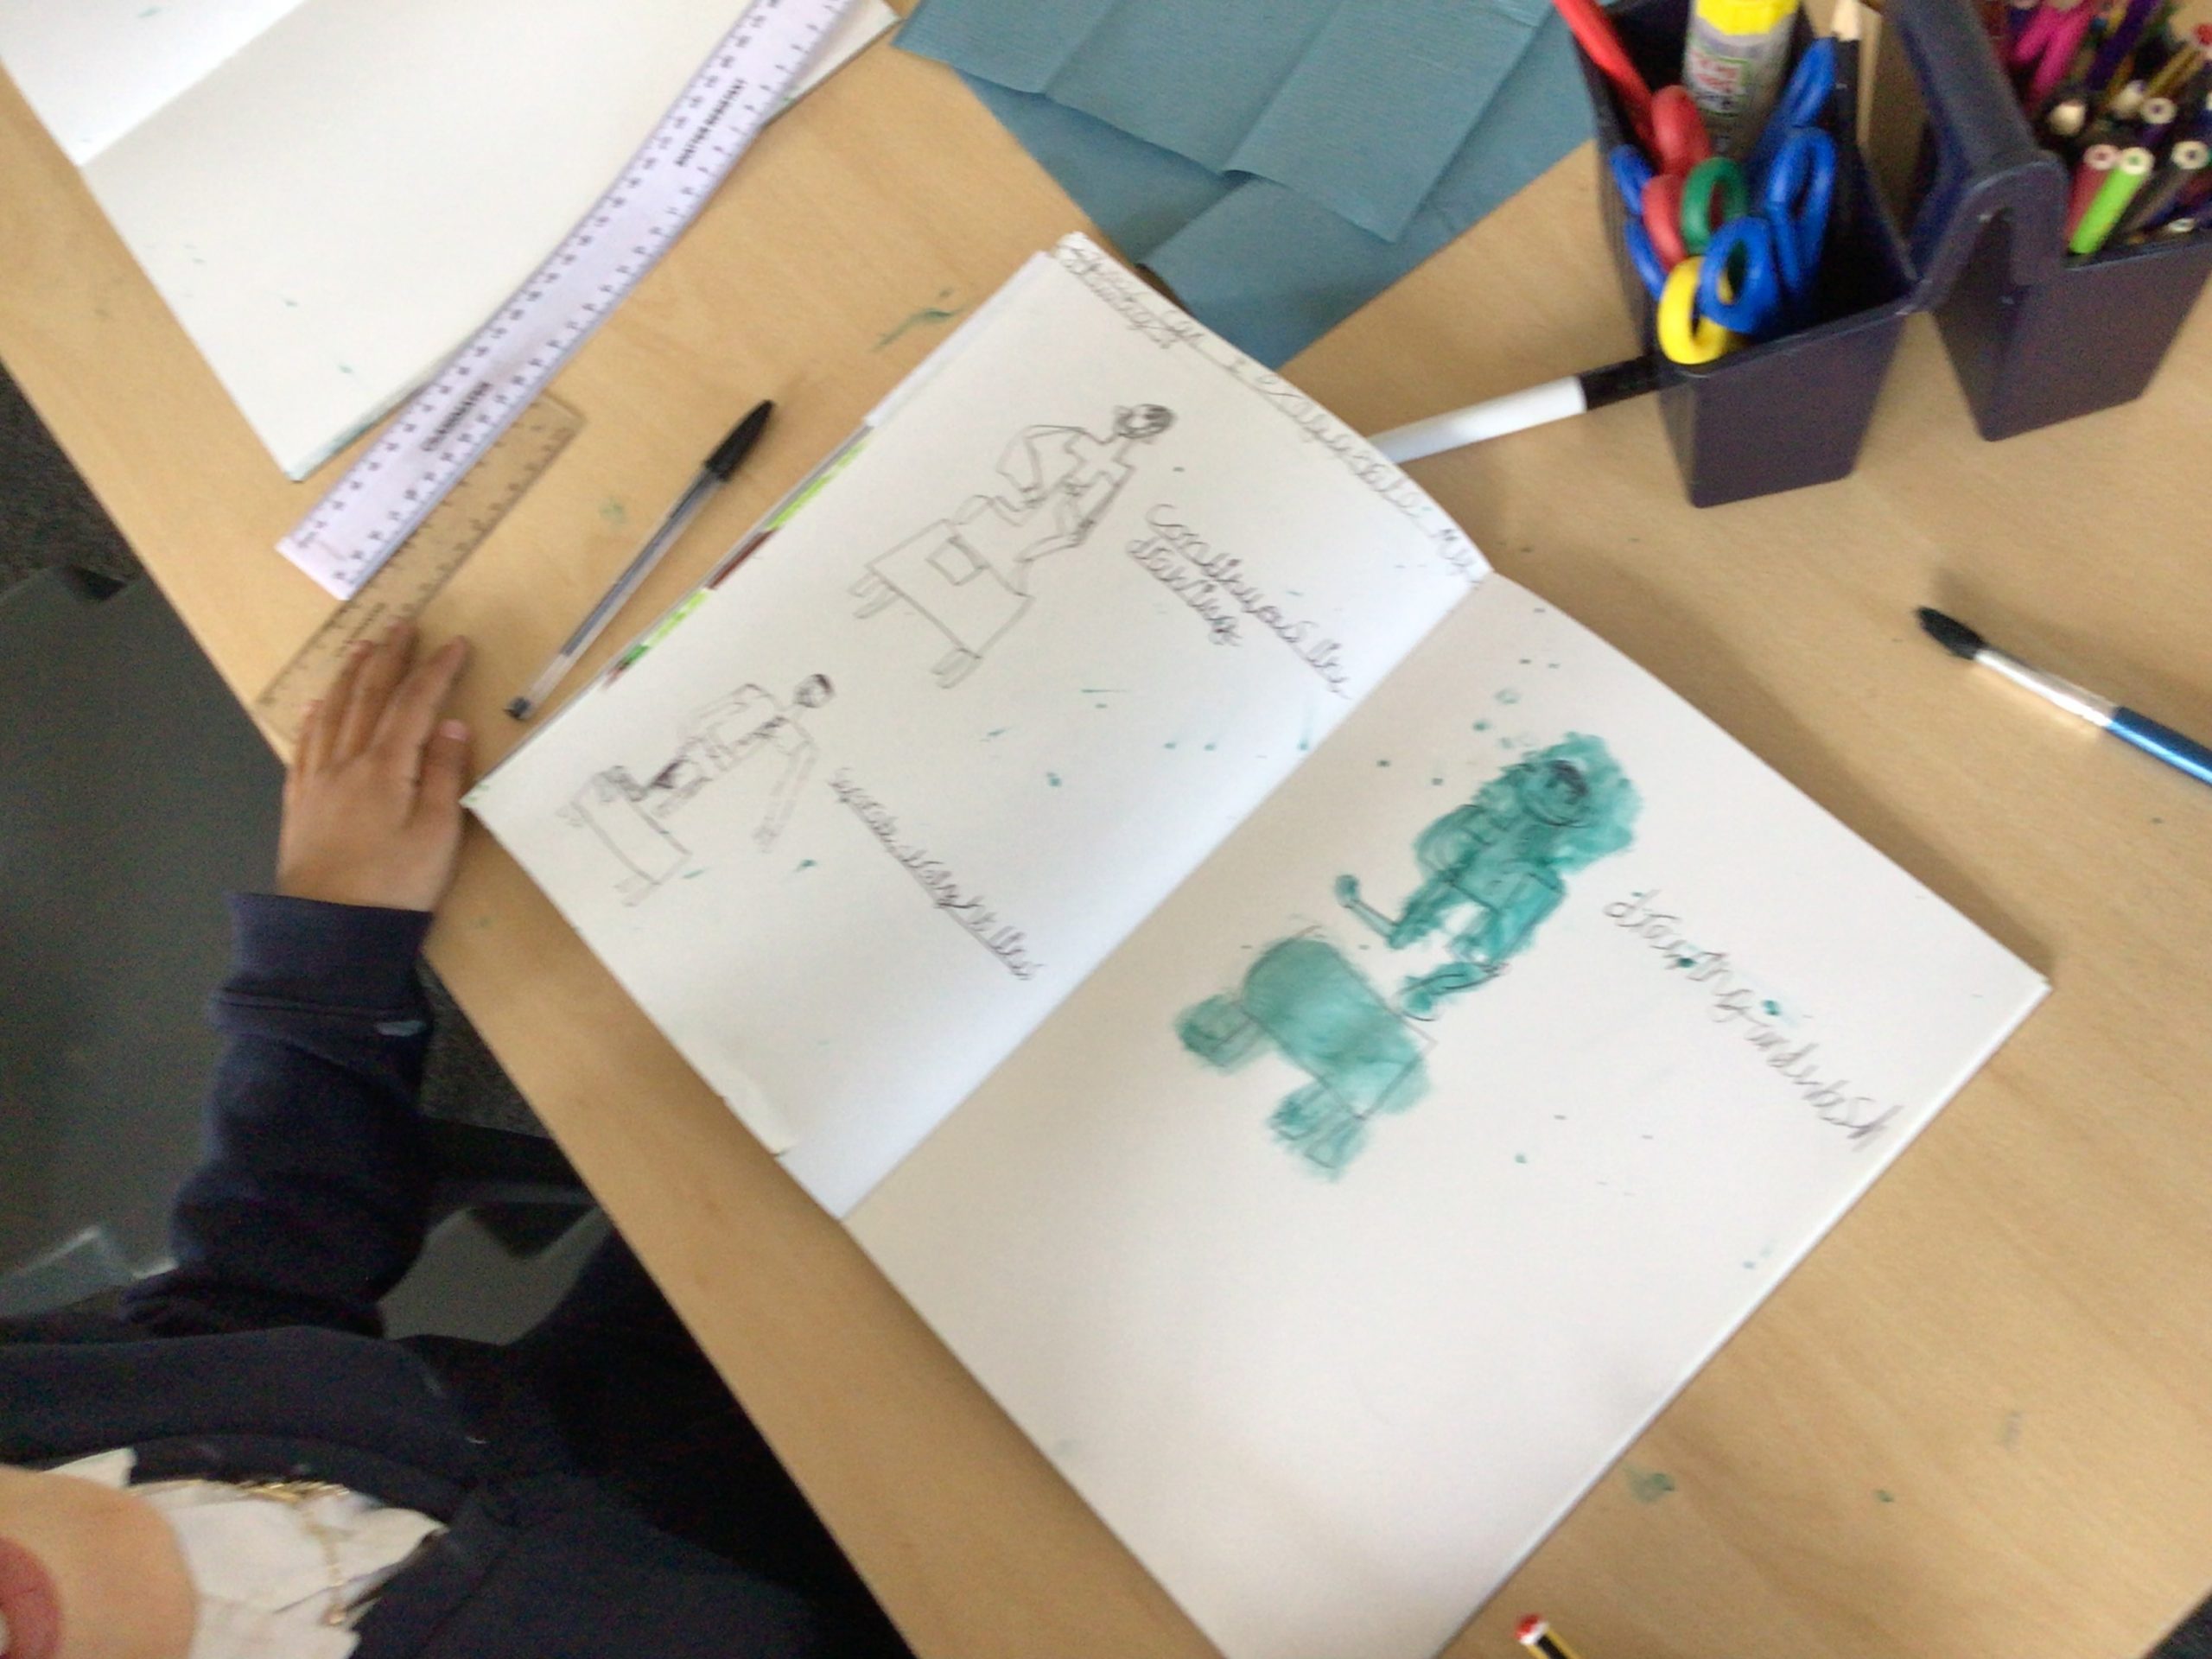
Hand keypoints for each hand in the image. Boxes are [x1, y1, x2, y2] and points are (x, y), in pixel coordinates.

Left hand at [278, 624, 473, 911]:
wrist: (328, 929)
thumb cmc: (393, 886)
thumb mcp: (438, 835)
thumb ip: (445, 777)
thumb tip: (453, 725)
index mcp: (387, 768)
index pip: (414, 705)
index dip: (435, 671)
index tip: (454, 644)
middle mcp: (347, 763)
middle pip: (368, 697)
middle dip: (389, 657)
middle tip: (404, 625)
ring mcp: (318, 780)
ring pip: (333, 712)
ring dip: (350, 675)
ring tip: (363, 648)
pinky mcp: (300, 802)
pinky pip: (305, 744)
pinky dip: (314, 716)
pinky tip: (316, 704)